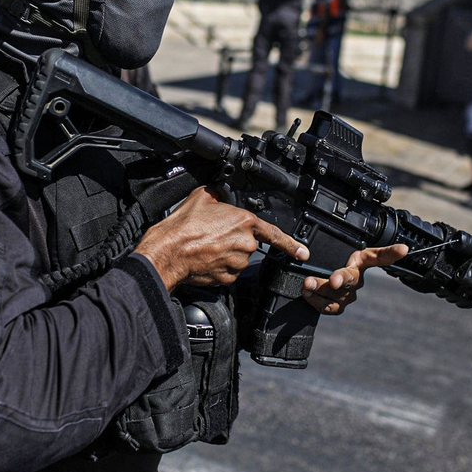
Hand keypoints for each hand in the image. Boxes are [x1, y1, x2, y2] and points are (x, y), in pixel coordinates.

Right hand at [135, 186, 309, 290]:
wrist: (168, 252)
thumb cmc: (183, 226)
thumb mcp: (202, 197)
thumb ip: (220, 195)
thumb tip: (221, 193)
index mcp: (244, 222)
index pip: (274, 234)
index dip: (291, 244)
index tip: (303, 252)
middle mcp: (245, 244)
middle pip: (249, 244)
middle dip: (234, 240)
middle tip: (213, 236)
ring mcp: (237, 263)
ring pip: (238, 258)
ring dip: (226, 253)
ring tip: (205, 246)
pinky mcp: (227, 278)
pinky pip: (228, 272)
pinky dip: (218, 266)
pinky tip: (205, 258)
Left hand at [300, 244, 408, 314]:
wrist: (321, 271)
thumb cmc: (337, 256)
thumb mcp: (344, 244)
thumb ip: (361, 242)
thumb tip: (402, 247)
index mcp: (362, 261)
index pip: (380, 255)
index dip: (391, 253)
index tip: (402, 249)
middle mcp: (357, 280)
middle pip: (350, 279)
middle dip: (340, 279)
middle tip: (330, 279)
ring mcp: (347, 295)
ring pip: (337, 296)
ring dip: (320, 290)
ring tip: (307, 283)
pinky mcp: (337, 306)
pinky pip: (329, 308)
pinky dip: (316, 301)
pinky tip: (307, 293)